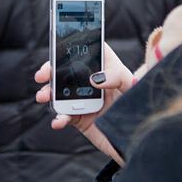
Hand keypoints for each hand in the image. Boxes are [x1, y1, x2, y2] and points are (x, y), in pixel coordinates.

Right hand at [35, 42, 134, 164]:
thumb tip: (95, 78)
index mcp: (105, 68)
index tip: (59, 45)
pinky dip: (58, 119)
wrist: (138, 137)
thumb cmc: (139, 105)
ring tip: (43, 96)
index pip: (88, 50)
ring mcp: (83, 100)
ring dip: (48, 93)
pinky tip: (58, 121)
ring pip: (60, 92)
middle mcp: (91, 81)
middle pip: (66, 69)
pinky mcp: (79, 118)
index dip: (73, 44)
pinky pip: (65, 116)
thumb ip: (117, 78)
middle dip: (51, 69)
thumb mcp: (132, 86)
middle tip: (43, 74)